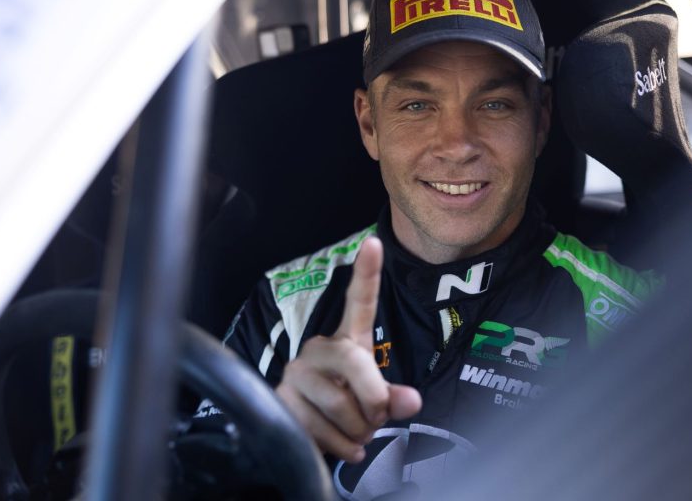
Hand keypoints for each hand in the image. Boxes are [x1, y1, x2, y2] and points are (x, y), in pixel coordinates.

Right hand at [274, 237, 421, 462]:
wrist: (305, 437)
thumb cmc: (347, 411)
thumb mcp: (375, 402)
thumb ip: (394, 398)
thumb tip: (411, 401)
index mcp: (346, 341)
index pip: (358, 303)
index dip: (366, 274)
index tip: (373, 243)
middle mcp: (318, 349)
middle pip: (356, 363)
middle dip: (375, 402)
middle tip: (375, 420)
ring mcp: (296, 372)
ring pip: (341, 405)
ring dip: (358, 432)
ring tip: (355, 433)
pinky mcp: (281, 399)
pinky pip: (321, 428)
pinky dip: (341, 447)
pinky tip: (342, 446)